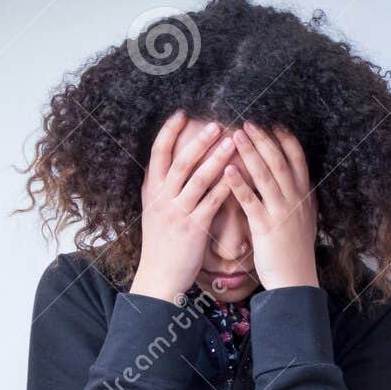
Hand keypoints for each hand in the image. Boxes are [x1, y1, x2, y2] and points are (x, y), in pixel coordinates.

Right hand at [129, 111, 237, 301]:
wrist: (159, 276)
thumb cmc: (160, 244)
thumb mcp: (152, 211)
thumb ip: (158, 187)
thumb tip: (162, 162)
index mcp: (152, 191)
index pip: (158, 153)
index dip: (168, 132)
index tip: (181, 113)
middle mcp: (162, 198)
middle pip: (181, 162)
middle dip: (198, 140)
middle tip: (215, 122)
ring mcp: (178, 212)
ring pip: (198, 179)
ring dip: (216, 158)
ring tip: (232, 141)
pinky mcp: (193, 227)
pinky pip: (212, 201)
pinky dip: (225, 186)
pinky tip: (238, 174)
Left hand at [223, 123, 318, 290]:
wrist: (295, 281)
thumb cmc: (295, 253)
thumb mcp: (304, 220)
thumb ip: (299, 198)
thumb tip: (295, 180)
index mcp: (305, 196)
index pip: (298, 160)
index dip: (286, 140)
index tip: (273, 123)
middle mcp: (295, 200)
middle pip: (280, 162)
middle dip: (264, 139)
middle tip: (248, 121)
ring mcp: (281, 213)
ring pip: (266, 176)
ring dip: (250, 153)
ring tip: (235, 135)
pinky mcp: (266, 228)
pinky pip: (251, 201)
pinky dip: (239, 184)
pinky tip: (227, 171)